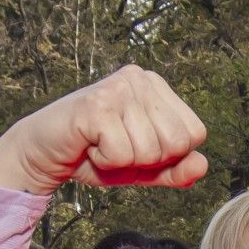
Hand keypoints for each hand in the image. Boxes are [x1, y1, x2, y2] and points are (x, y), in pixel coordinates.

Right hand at [0, 66, 207, 195]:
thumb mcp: (145, 168)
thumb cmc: (96, 155)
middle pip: (177, 143)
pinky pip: (122, 154)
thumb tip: (202, 164)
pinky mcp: (97, 105)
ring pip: (150, 152)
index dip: (169, 155)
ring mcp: (118, 88)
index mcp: (157, 87)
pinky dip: (105, 162)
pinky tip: (89, 145)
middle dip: (148, 160)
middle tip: (118, 147)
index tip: (137, 145)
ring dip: (123, 161)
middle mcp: (140, 79)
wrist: (45, 154)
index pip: (195, 134)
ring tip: (102, 144)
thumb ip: (176, 169)